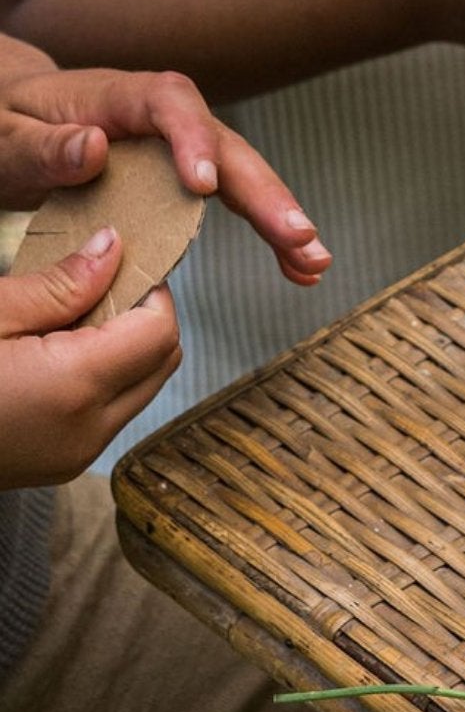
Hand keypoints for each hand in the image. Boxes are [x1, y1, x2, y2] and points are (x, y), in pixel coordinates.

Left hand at [0, 53, 329, 286]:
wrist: (18, 121)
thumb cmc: (7, 123)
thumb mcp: (5, 135)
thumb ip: (43, 146)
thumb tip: (95, 148)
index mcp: (121, 97)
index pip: (169, 104)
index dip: (193, 139)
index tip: (204, 184)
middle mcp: (166, 119)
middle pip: (227, 146)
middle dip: (265, 192)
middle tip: (296, 234)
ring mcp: (183, 148)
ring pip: (242, 176)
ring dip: (280, 218)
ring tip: (312, 262)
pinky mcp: (187, 178)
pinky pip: (232, 200)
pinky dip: (267, 231)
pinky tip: (295, 266)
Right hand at [0, 235, 180, 486]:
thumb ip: (59, 284)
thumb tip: (115, 247)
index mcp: (74, 389)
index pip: (160, 331)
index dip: (150, 290)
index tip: (122, 263)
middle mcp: (88, 431)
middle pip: (162, 360)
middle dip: (144, 316)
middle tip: (96, 284)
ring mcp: (75, 456)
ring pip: (142, 388)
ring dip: (125, 348)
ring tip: (68, 317)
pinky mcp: (59, 464)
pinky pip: (110, 412)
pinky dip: (102, 377)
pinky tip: (54, 352)